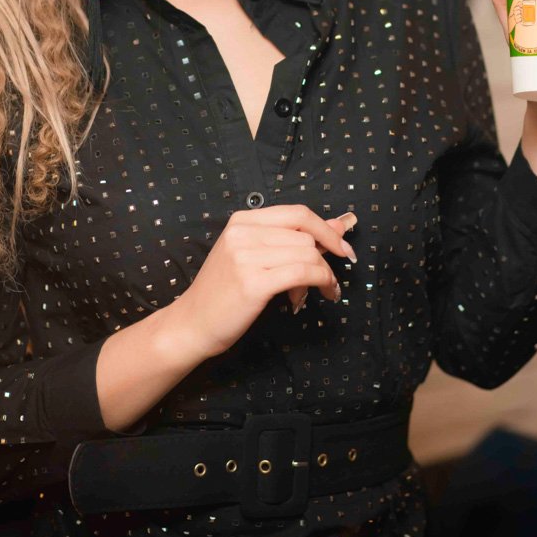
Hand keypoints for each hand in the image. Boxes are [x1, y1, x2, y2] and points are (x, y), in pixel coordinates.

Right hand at [174, 205, 358, 357]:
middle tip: (326, 281)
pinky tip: (323, 293)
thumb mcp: (255, 256)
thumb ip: (293, 238)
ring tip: (321, 291)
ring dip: (324, 274)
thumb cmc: (224, 292)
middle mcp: (243, 233)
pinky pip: (304, 273)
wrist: (192, 323)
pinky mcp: (253, 282)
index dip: (327, 229)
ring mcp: (246, 256)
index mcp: (243, 220)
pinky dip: (322, 282)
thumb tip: (338, 224)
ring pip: (308, 255)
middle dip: (325, 259)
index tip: (343, 248)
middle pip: (306, 236)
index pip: (298, 213)